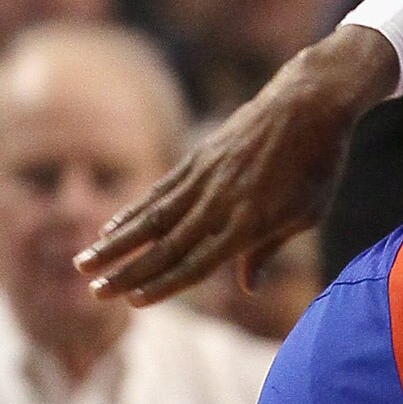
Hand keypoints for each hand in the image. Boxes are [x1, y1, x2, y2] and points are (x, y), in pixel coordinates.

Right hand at [76, 24, 398, 303]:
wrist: (311, 101)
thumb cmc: (319, 164)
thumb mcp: (306, 214)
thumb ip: (268, 250)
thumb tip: (247, 287)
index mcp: (249, 223)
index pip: (198, 262)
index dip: (164, 284)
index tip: (133, 302)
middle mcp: (220, 202)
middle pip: (165, 244)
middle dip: (127, 271)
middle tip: (94, 293)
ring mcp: (205, 177)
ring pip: (152, 216)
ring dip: (115, 243)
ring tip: (83, 262)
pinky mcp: (198, 156)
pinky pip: (160, 190)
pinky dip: (133, 210)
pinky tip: (110, 226)